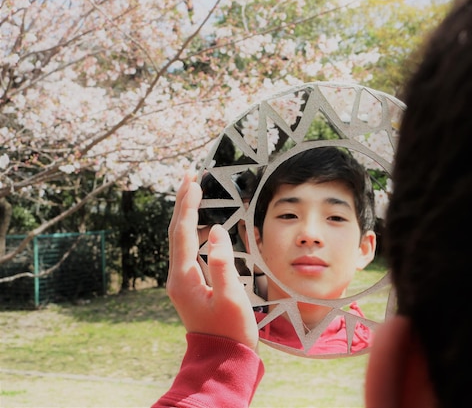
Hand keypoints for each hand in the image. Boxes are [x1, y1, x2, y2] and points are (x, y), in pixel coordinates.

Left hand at [166, 172, 257, 349]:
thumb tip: (215, 232)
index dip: (188, 205)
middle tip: (189, 176)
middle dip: (182, 202)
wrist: (222, 358)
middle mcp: (177, 276)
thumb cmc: (231, 331)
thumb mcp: (232, 299)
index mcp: (184, 278)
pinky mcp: (189, 285)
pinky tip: (198, 223)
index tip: (194, 181)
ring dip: (185, 213)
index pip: (183, 232)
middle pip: (176, 231)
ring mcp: (181, 281)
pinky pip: (185, 248)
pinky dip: (190, 229)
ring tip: (192, 191)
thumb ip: (223, 265)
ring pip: (179, 239)